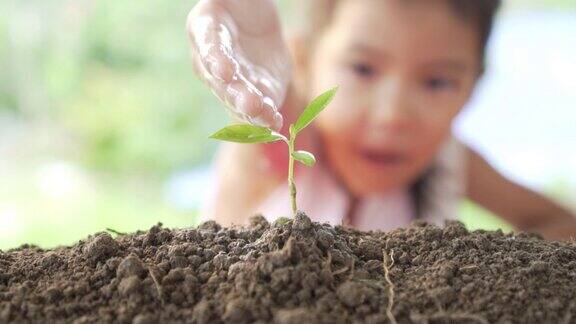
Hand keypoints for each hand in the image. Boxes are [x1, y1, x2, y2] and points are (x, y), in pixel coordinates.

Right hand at [187, 0, 291, 130]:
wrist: (254, 19)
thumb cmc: (238, 0)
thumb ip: (224, 0)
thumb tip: (218, 11)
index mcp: (204, 29)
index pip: (209, 45)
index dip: (216, 59)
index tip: (224, 71)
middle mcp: (213, 62)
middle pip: (223, 82)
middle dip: (237, 95)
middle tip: (250, 104)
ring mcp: (235, 80)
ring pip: (240, 98)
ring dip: (253, 110)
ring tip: (266, 118)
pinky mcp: (258, 91)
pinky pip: (260, 106)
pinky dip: (267, 116)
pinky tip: (275, 123)